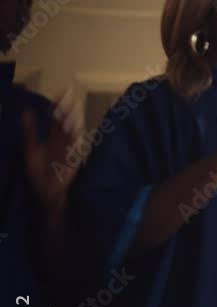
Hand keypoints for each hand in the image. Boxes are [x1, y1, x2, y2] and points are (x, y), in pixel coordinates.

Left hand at [21, 87, 82, 210]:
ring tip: (72, 115)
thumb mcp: (31, 148)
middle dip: (68, 111)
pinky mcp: (72, 164)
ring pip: (71, 135)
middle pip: (65, 123)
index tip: (62, 92)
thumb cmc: (40, 171)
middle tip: (71, 97)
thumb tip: (26, 111)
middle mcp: (62, 142)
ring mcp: (68, 152)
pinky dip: (76, 145)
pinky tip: (77, 136)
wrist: (46, 191)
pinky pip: (75, 152)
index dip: (58, 105)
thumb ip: (30, 130)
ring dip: (72, 126)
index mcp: (53, 137)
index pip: (56, 117)